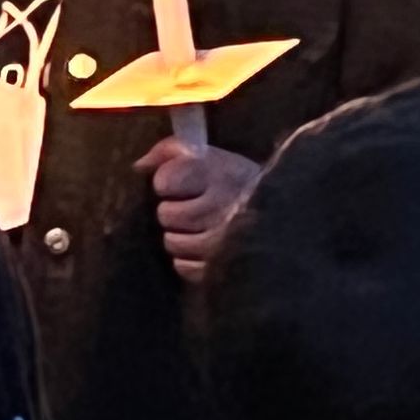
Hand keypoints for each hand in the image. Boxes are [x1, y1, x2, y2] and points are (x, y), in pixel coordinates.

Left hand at [142, 137, 258, 283]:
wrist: (282, 215)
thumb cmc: (233, 181)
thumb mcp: (207, 155)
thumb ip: (169, 151)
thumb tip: (138, 166)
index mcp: (217, 172)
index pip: (165, 180)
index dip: (167, 182)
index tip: (181, 182)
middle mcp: (220, 206)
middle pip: (166, 215)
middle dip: (173, 212)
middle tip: (192, 208)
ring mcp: (223, 241)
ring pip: (172, 243)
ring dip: (179, 236)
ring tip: (199, 228)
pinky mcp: (222, 267)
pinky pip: (183, 266)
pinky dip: (188, 260)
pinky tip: (204, 248)